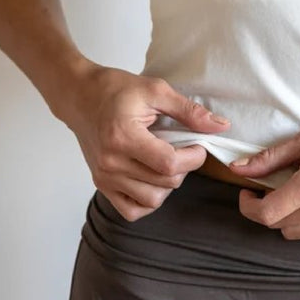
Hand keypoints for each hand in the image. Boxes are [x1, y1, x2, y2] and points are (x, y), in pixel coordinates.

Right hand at [63, 65, 230, 220]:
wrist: (79, 96)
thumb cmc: (115, 89)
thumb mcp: (156, 90)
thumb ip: (188, 111)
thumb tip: (220, 126)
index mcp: (122, 137)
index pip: (169, 164)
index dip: (193, 157)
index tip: (198, 144)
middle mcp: (111, 162)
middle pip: (164, 183)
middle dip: (184, 168)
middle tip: (183, 148)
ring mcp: (104, 177)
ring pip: (152, 200)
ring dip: (168, 184)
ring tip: (166, 161)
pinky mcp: (101, 185)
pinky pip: (131, 210)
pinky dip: (148, 200)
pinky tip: (152, 178)